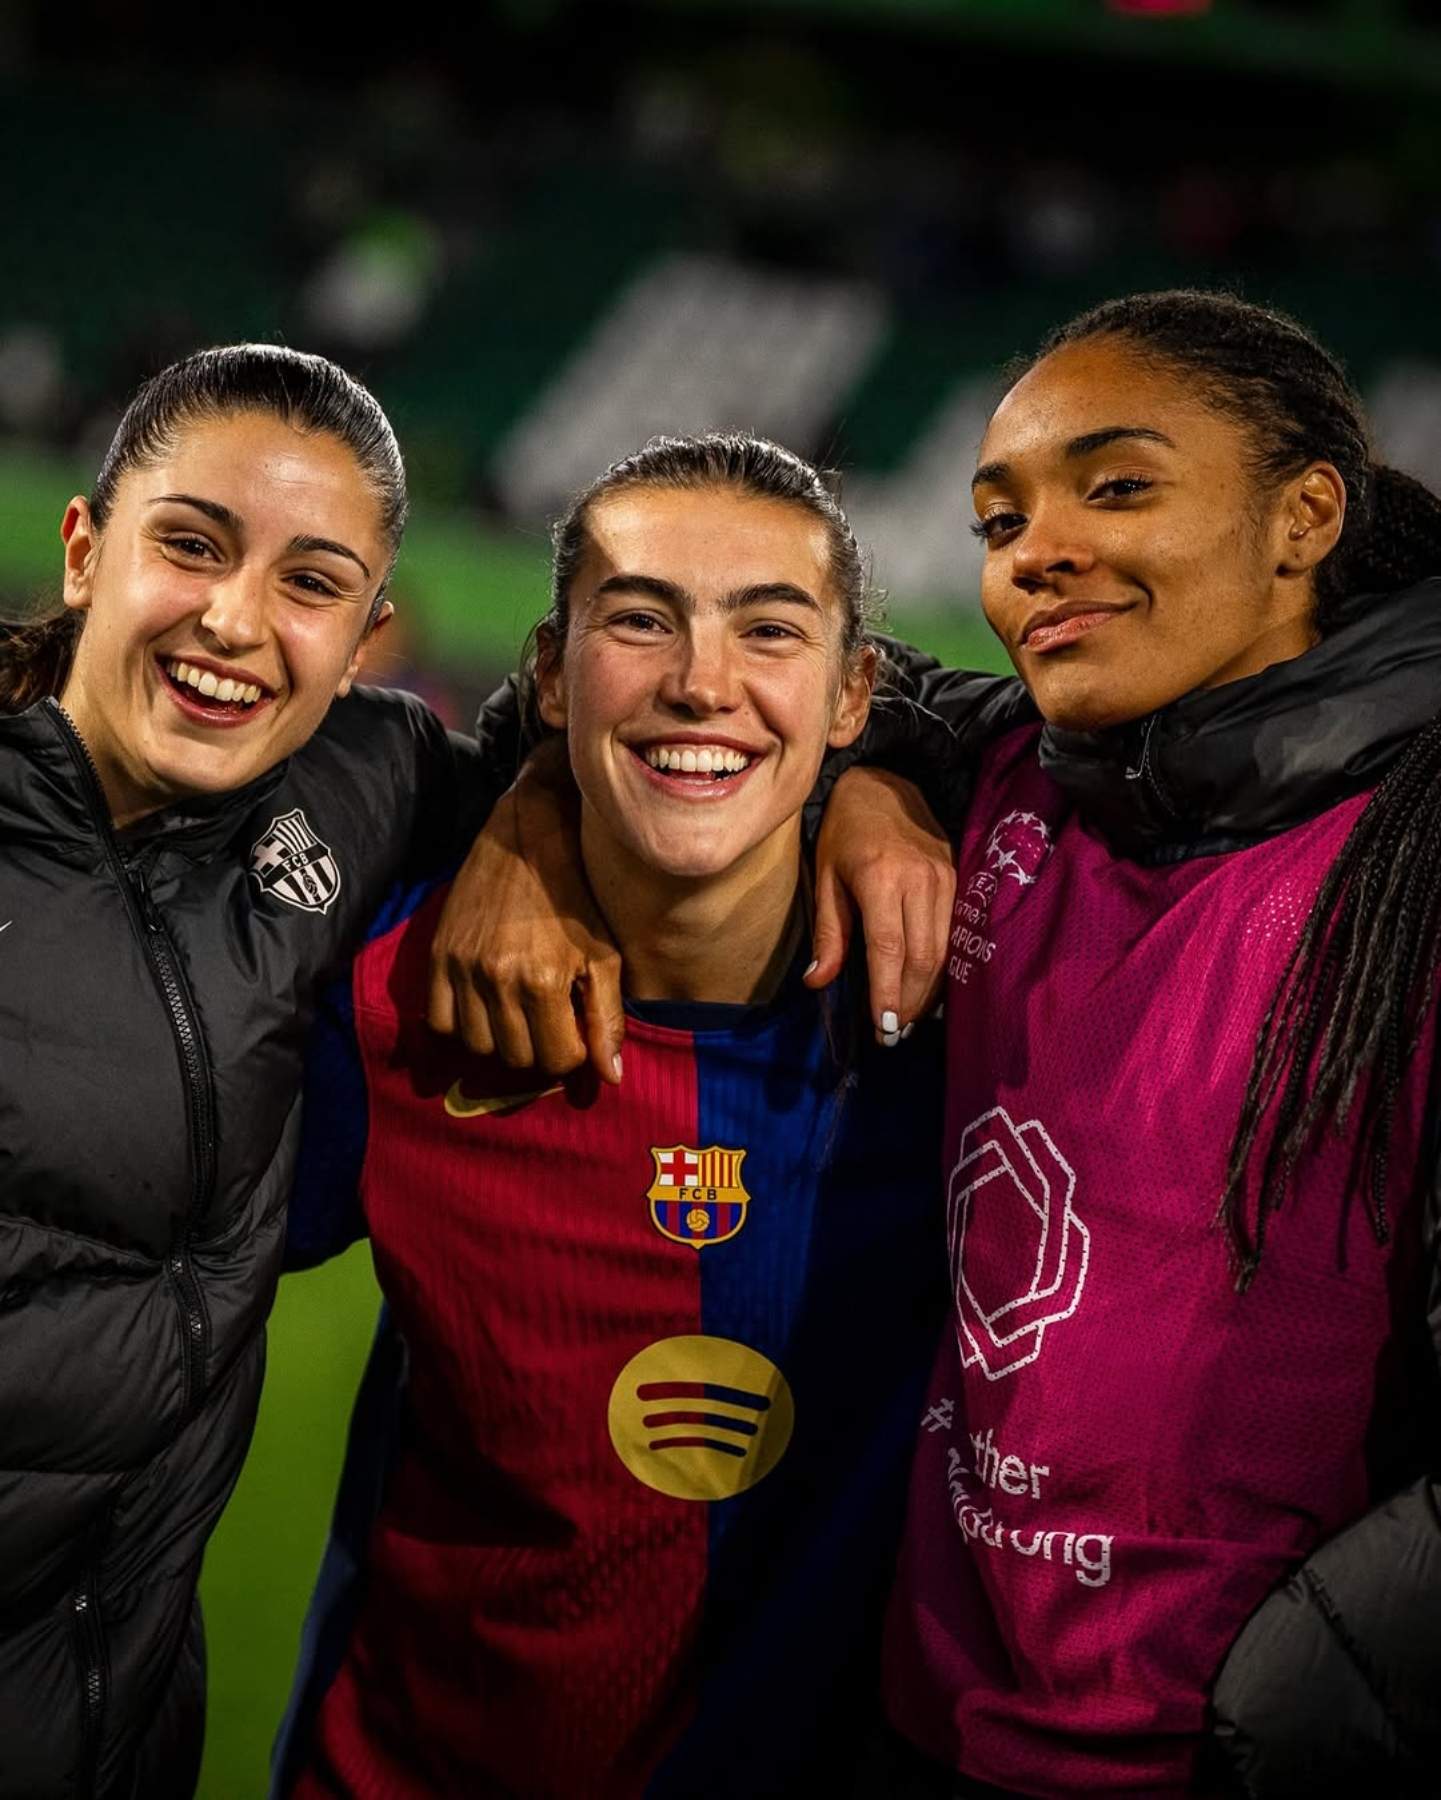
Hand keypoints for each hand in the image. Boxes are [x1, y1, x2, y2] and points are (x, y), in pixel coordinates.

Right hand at [427, 740, 623, 1081]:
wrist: (526, 837)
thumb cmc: (576, 897)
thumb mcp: (603, 954)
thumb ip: (606, 1019)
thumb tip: (610, 1078)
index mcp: (543, 981)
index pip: (557, 1060)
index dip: (571, 1053)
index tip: (574, 1030)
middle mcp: (497, 979)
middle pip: (516, 1058)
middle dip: (538, 1048)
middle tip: (549, 1021)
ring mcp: (462, 968)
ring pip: (477, 1046)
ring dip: (501, 1040)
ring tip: (518, 1013)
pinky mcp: (438, 955)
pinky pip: (439, 1021)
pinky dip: (461, 1025)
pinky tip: (483, 1007)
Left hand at [804, 766, 954, 1043]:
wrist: (882, 783)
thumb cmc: (843, 833)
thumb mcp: (824, 877)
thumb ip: (828, 932)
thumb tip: (817, 982)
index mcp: (880, 878)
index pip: (888, 948)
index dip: (888, 992)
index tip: (884, 1028)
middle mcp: (919, 879)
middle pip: (922, 955)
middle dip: (910, 1001)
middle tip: (894, 1034)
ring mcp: (944, 877)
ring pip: (943, 948)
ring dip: (929, 990)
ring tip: (910, 1019)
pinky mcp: (958, 877)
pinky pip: (954, 931)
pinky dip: (942, 965)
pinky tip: (929, 987)